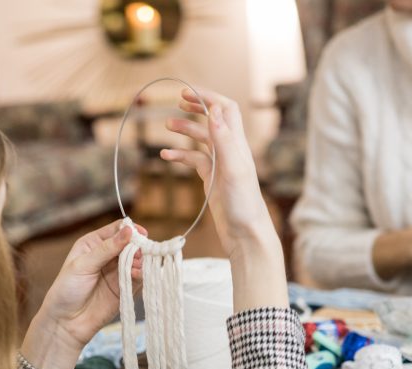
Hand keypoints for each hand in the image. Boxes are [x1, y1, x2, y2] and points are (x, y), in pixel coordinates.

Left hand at [21, 220, 144, 368]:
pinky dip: (141, 274)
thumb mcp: (83, 265)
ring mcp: (117, 272)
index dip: (129, 229)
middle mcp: (107, 255)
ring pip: (137, 260)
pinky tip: (136, 275)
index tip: (140, 234)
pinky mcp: (125, 288)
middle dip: (137, 246)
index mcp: (94, 244)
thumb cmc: (67, 290)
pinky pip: (138, 277)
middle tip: (138, 253)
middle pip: (131, 243)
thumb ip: (107, 249)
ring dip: (140, 261)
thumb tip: (128, 230)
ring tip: (135, 266)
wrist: (66, 323)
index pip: (117, 229)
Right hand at [160, 88, 274, 257]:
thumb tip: (214, 110)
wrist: (245, 234)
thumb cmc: (243, 204)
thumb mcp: (233, 169)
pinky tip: (166, 157)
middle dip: (197, 107)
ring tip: (167, 126)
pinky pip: (194, 160)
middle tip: (178, 100)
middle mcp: (230, 150)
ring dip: (185, 130)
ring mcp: (220, 164)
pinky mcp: (212, 178)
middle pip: (214, 119)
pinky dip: (180, 156)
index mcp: (237, 144)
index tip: (186, 92)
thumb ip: (224, 140)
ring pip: (201, 139)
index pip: (225, 109)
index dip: (207, 97)